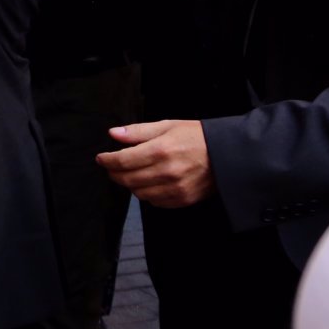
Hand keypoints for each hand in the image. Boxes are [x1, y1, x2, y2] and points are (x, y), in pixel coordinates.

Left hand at [96, 119, 213, 207]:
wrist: (228, 155)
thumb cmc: (197, 137)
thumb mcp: (168, 125)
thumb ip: (138, 131)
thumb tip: (113, 134)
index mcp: (160, 150)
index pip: (122, 160)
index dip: (107, 160)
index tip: (101, 158)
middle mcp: (166, 172)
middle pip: (127, 179)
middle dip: (115, 173)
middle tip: (111, 167)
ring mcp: (174, 188)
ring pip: (139, 193)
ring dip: (129, 185)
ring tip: (129, 175)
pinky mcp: (182, 200)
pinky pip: (155, 202)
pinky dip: (146, 194)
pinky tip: (147, 184)